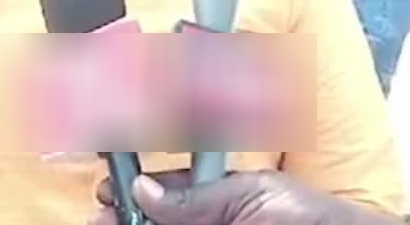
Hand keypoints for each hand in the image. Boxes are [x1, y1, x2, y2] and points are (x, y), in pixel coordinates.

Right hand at [90, 170, 400, 224]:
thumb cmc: (307, 217)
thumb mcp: (249, 198)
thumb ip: (196, 197)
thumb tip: (145, 189)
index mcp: (220, 197)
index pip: (166, 190)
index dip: (135, 188)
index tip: (109, 190)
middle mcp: (211, 218)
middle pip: (157, 215)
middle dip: (126, 212)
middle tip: (101, 215)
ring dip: (134, 220)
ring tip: (110, 221)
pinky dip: (152, 223)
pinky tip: (140, 221)